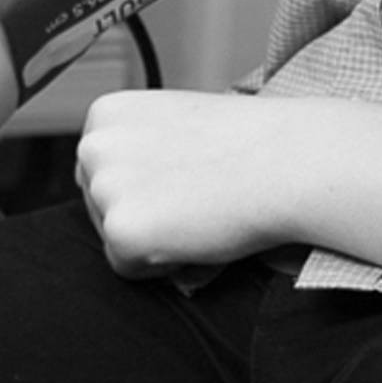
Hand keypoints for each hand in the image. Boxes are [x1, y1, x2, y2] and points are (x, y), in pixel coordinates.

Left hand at [75, 89, 290, 277]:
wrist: (287, 161)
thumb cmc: (245, 144)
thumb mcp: (174, 127)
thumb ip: (138, 151)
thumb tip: (123, 204)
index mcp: (105, 113)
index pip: (99, 172)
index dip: (143, 187)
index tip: (180, 180)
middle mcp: (94, 145)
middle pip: (100, 208)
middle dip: (145, 214)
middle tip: (195, 199)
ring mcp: (104, 187)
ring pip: (115, 238)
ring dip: (155, 239)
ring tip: (200, 212)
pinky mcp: (122, 230)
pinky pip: (129, 269)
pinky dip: (162, 266)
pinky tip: (197, 234)